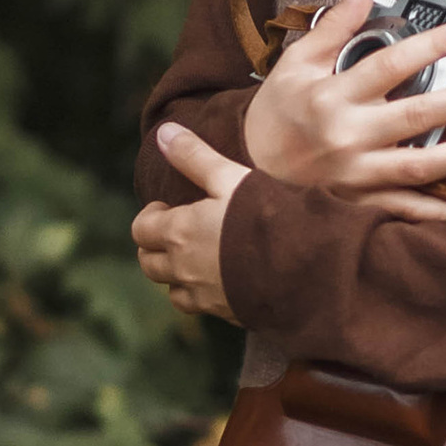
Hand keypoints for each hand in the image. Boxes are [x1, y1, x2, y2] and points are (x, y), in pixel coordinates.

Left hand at [133, 122, 247, 317]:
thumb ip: (194, 156)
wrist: (304, 267)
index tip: (166, 208)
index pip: (140, 231)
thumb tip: (163, 132)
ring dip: (177, 276)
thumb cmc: (266, 217)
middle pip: (149, 265)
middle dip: (156, 248)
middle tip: (178, 232)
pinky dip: (203, 294)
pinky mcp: (227, 313)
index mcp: (179, 233)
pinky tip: (224, 279)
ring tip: (198, 258)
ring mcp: (205, 296)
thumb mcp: (230, 177)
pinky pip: (202, 307)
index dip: (148, 217)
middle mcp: (184, 269)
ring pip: (173, 291)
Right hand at [241, 0, 445, 217]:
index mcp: (332, 95)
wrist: (249, 169)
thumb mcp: (296, 62)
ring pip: (417, 166)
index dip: (429, 47)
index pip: (389, 65)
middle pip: (414, 115)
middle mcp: (347, 135)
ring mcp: (355, 174)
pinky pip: (404, 209)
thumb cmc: (277, 112)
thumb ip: (335, 24)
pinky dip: (436, 213)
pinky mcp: (359, 203)